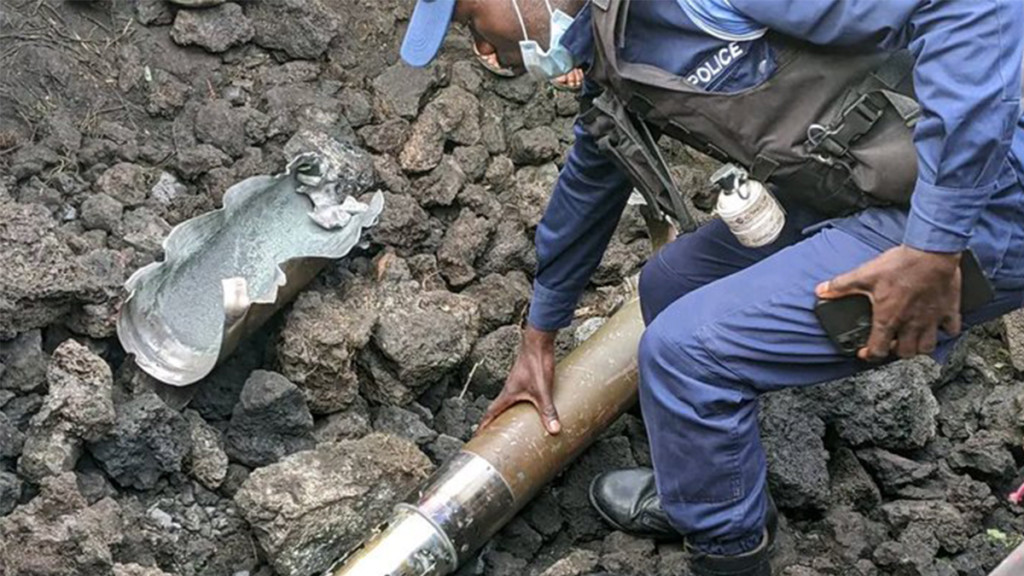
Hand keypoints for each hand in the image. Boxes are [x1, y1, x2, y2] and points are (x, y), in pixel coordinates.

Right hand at [478, 325, 560, 434]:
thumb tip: (554, 430)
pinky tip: (530, 408)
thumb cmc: (535, 363)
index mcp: (507, 394)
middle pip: (498, 409)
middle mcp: (510, 390)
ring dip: (506, 414)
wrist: (538, 342)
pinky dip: (519, 405)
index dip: (484, 426)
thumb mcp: (542, 391)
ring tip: (510, 426)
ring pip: (509, 402)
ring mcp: (517, 383)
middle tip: (492, 436)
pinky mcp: (526, 378)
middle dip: (494, 423)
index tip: (477, 437)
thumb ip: (547, 410)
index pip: (491, 413)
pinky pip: (519, 396)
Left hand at [816, 245, 961, 360]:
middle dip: (895, 352)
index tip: (865, 353)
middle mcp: (910, 324)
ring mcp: (931, 320)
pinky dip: (945, 332)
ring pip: (928, 347)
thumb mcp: (864, 274)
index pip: (877, 351)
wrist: (931, 252)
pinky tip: (938, 326)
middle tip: (890, 343)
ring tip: (912, 339)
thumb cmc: (899, 265)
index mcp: (888, 319)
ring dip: (919, 347)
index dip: (869, 355)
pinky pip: (951, 330)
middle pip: (905, 353)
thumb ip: (841, 286)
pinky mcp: (948, 311)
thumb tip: (821, 291)